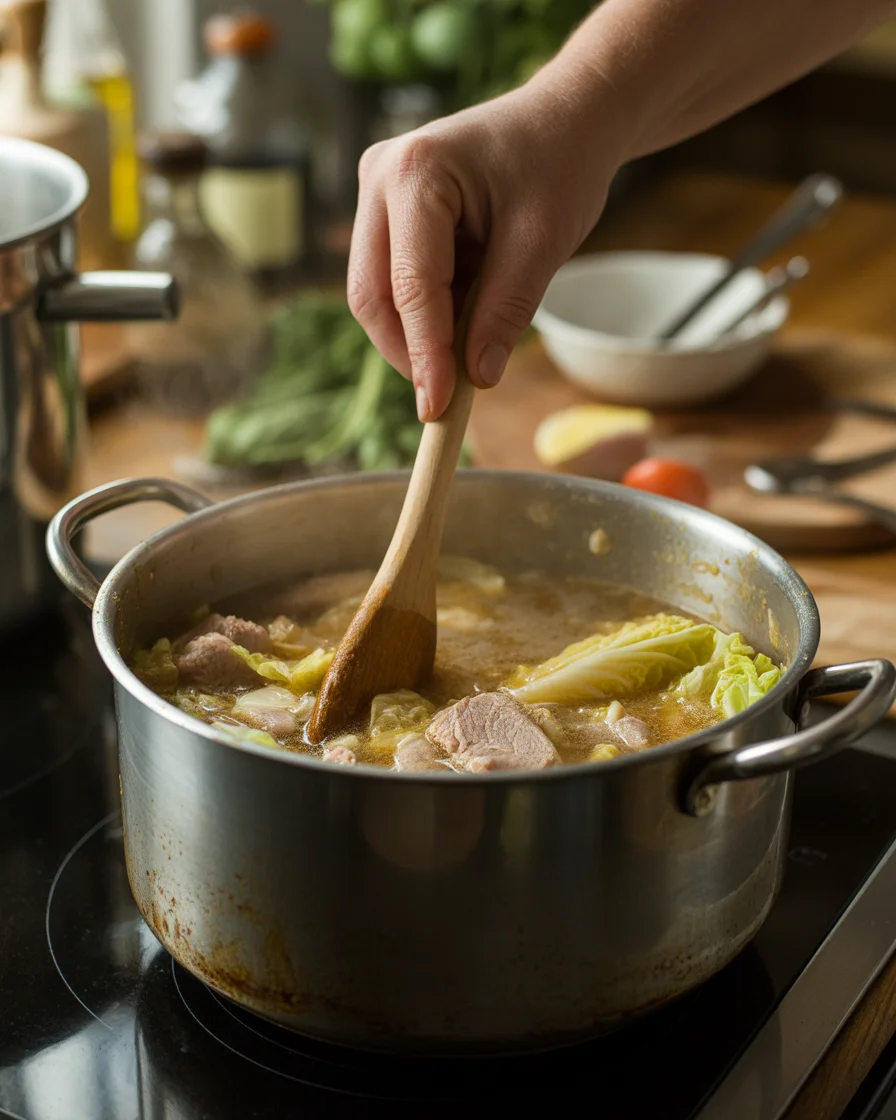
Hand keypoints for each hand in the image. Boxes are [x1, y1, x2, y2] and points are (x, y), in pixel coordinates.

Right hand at [347, 78, 623, 419]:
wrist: (563, 121)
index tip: (438, 409)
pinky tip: (461, 317)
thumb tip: (477, 378)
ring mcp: (375, 195)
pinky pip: (389, 283)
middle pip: (371, 295)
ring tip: (468, 344)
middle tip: (448, 397)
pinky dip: (422, 315)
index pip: (410, 285)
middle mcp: (379, 177)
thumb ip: (506, 311)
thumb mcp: (543, 242)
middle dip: (409, 352)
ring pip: (374, 295)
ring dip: (415, 335)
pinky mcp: (384, 215)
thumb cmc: (559, 166)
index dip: (424, 355)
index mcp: (416, 172)